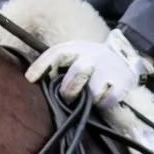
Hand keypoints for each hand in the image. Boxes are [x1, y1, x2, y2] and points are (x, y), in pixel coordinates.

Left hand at [25, 30, 152, 107]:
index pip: (56, 54)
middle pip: (78, 73)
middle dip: (69, 90)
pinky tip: (101, 101)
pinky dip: (103, 104)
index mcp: (75, 49)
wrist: (122, 57)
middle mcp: (92, 56)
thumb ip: (56, 68)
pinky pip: (108, 100)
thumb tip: (34, 85)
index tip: (30, 79)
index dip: (42, 66)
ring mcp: (108, 69)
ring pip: (94, 90)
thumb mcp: (72, 57)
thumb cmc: (88, 62)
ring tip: (87, 99)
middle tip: (67, 97)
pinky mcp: (123, 82)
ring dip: (88, 99)